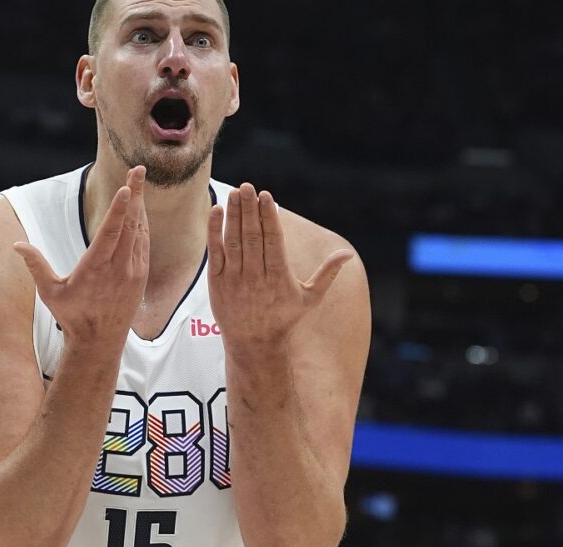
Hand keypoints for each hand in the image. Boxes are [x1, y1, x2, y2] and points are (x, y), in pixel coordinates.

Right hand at [14, 166, 148, 346]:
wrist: (100, 341)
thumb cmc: (72, 316)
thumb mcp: (50, 292)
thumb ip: (36, 265)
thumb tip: (16, 245)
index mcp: (97, 269)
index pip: (111, 234)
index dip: (119, 210)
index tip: (126, 188)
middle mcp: (120, 268)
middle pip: (131, 225)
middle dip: (135, 195)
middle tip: (138, 169)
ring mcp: (134, 271)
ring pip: (140, 231)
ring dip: (140, 206)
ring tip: (139, 181)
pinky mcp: (141, 275)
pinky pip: (144, 243)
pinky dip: (142, 223)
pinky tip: (140, 209)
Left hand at [206, 183, 353, 347]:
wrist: (254, 344)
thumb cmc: (285, 318)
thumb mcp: (310, 299)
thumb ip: (327, 274)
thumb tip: (347, 255)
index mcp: (279, 278)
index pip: (274, 241)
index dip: (269, 217)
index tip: (266, 196)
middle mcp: (256, 277)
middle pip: (252, 237)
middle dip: (249, 210)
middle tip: (248, 187)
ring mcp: (234, 279)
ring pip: (233, 242)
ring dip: (232, 216)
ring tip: (234, 193)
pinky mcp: (216, 282)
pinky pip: (215, 253)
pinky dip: (214, 232)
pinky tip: (216, 211)